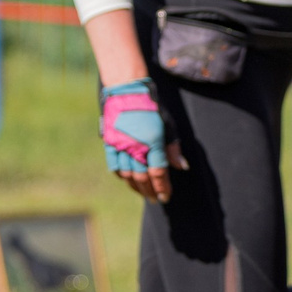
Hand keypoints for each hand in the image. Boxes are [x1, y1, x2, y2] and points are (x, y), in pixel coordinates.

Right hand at [101, 78, 184, 203]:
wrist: (126, 91)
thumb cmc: (151, 107)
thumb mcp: (168, 125)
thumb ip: (173, 148)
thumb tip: (181, 167)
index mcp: (153, 142)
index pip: (158, 173)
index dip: (162, 187)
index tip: (166, 197)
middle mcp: (136, 147)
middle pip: (142, 177)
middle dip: (150, 191)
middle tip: (154, 199)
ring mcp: (120, 146)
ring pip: (127, 175)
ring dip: (136, 187)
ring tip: (143, 193)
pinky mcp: (109, 143)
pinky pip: (114, 166)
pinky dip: (122, 175)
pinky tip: (128, 179)